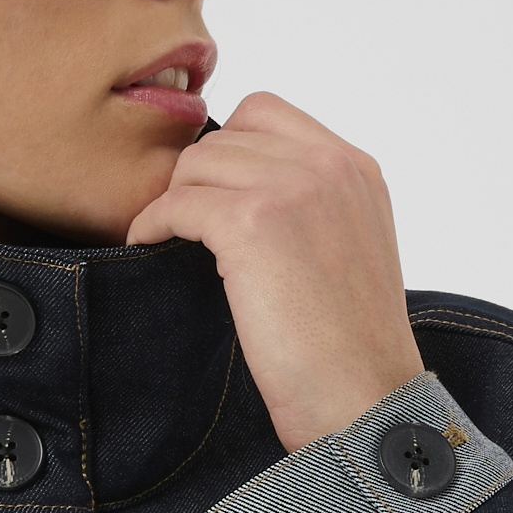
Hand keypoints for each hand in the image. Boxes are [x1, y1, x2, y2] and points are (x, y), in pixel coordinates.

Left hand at [124, 92, 424, 451]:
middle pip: (226, 135)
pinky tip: (148, 245)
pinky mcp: (251, 225)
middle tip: (182, 221)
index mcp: (355, 169)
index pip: (266, 113)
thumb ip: (315, 204)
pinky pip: (176, 202)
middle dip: (197, 177)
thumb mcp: (353, 249)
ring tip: (167, 237)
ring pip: (197, 164)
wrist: (364, 399)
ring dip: (174, 199)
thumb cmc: (353, 349)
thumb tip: (244, 191)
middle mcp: (328, 166)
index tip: (213, 191)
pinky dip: (152, 223)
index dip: (227, 148)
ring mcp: (291, 189)